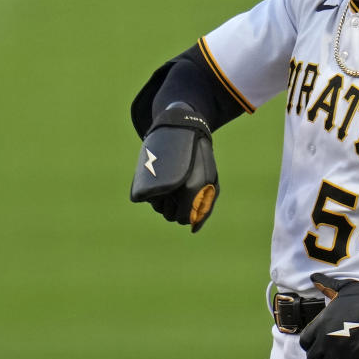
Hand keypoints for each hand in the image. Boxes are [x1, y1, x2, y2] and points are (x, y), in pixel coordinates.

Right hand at [129, 103, 218, 231]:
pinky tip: (163, 179)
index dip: (187, 214)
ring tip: (173, 182)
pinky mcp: (146, 178)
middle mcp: (174, 188)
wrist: (182, 129)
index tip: (190, 202)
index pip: (184, 218)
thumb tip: (194, 229)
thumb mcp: (211, 181)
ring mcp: (158, 183)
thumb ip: (205, 208)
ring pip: (159, 208)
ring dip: (165, 201)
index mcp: (193, 189)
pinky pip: (149, 198)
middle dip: (176, 208)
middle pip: (170, 216)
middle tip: (181, 190)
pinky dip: (155, 193)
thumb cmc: (200, 160)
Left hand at [299, 272, 358, 358]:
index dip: (310, 342)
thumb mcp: (341, 287)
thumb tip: (314, 277)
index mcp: (321, 324)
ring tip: (341, 355)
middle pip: (314, 358)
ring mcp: (341, 352)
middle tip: (330, 349)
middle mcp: (327, 340)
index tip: (318, 340)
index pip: (304, 342)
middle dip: (320, 355)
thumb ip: (325, 286)